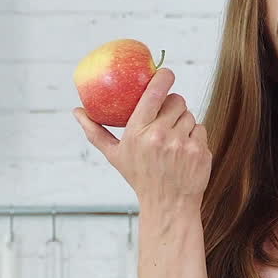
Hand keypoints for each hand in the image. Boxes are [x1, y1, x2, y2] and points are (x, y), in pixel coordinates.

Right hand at [73, 68, 211, 214]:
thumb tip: (76, 112)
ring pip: (190, 114)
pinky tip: (185, 151)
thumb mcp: (115, 156)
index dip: (163, 77)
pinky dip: (194, 136)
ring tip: (173, 140)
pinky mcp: (200, 151)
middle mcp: (160, 136)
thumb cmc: (140, 177)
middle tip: (167, 117)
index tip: (166, 72)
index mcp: (138, 132)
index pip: (154, 93)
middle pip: (176, 100)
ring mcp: (182, 143)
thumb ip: (96, 132)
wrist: (168, 205)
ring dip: (183, 122)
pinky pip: (200, 128)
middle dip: (173, 105)